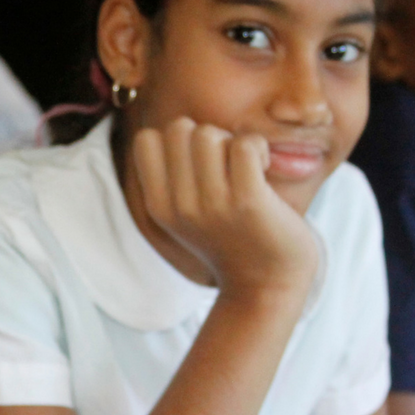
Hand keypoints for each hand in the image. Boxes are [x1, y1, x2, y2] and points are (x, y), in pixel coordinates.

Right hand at [133, 117, 317, 298]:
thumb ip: (178, 176)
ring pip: (209, 133)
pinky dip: (258, 149)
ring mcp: (213, 203)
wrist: (267, 288)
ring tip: (248, 169)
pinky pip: (244, 145)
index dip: (177, 140)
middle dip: (208, 137)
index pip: (146, 140)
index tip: (200, 163)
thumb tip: (186, 126)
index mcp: (160, 206)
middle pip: (180, 128)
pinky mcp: (248, 201)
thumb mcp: (189, 215)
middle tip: (229, 166)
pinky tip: (264, 170)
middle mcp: (180, 205)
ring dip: (233, 143)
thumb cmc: (235, 241)